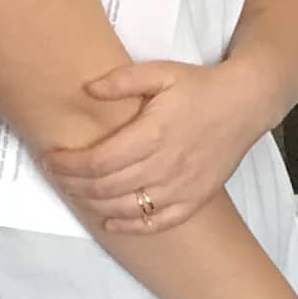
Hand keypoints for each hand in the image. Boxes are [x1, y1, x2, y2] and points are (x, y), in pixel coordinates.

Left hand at [44, 59, 272, 235]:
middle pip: (106, 187)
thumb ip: (123, 80)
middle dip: (73, 185)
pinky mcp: (195, 198)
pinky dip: (130, 227)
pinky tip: (110, 222)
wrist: (247, 103)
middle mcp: (166, 165)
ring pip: (127, 208)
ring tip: (76, 193)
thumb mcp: (161, 72)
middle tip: (56, 176)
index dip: (69, 165)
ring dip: (94, 205)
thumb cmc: (201, 87)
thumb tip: (88, 89)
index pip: (99, 161)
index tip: (50, 159)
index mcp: (153, 134)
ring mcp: (182, 186)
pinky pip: (158, 221)